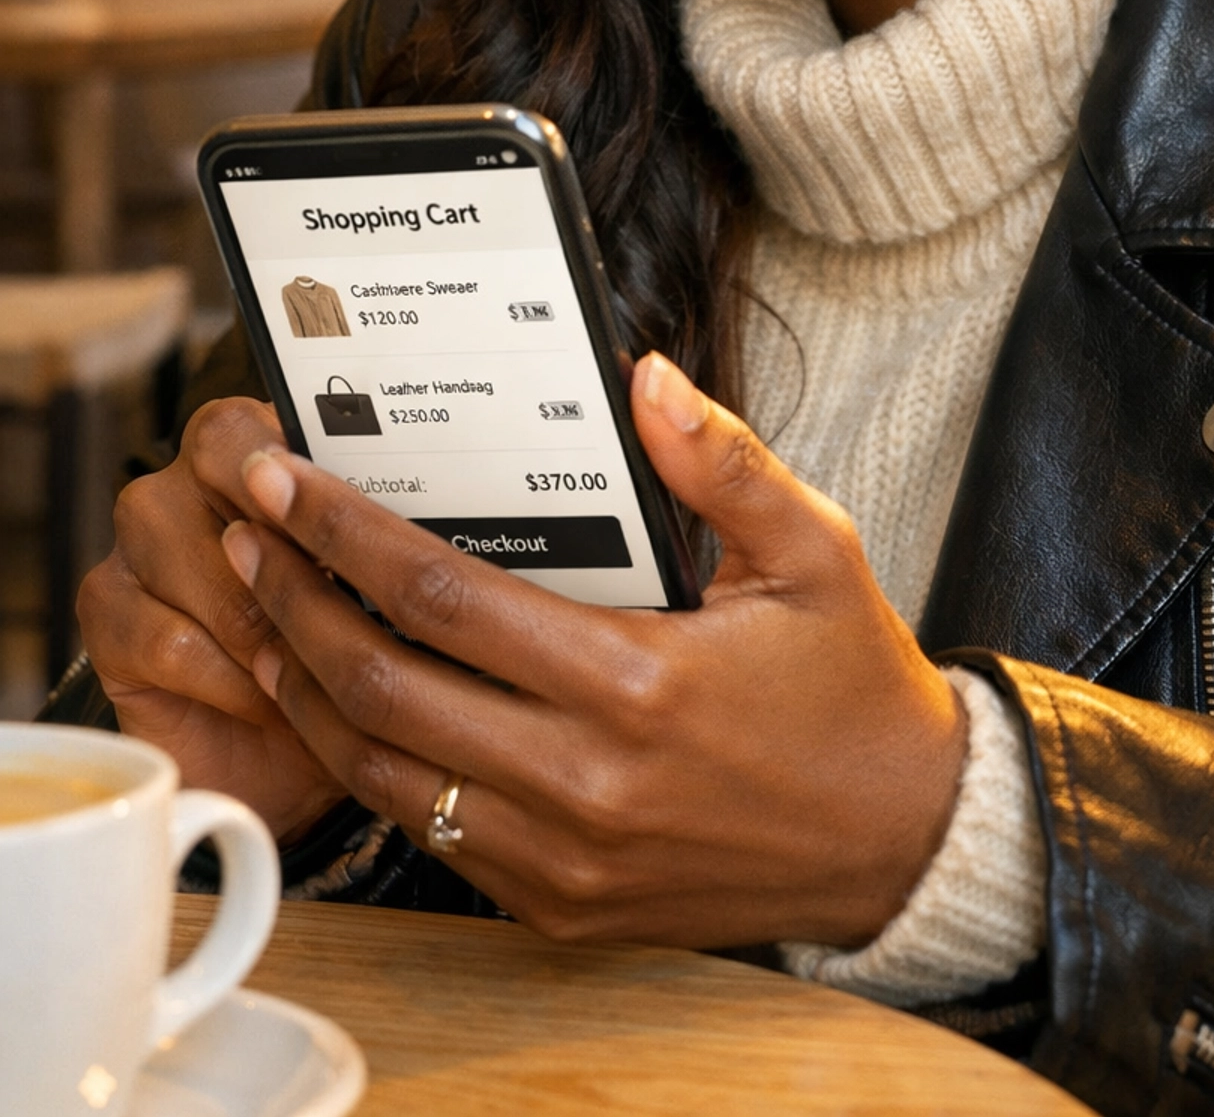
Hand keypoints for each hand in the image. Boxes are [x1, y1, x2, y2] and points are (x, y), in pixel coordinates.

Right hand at [76, 397, 348, 841]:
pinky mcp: (109, 612)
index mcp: (262, 445)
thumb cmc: (350, 654)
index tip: (351, 527)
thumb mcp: (385, 592)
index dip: (307, 474)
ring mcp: (140, 538)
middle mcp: (191, 474)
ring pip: (201, 556)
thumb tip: (422, 533)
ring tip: (321, 670)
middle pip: (224, 465)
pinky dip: (231, 679)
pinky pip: (167, 638)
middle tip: (348, 608)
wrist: (289, 755)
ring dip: (270, 625)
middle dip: (295, 546)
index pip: (267, 426)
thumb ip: (388, 544)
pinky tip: (272, 700)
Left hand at [220, 354, 966, 947]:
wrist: (899, 841)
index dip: (343, 533)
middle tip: (244, 525)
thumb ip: (724, 462)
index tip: (285, 480)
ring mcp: (562, 860)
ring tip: (261, 601)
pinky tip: (338, 698)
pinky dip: (362, 763)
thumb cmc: (851, 687)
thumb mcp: (815, 551)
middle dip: (289, 594)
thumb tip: (644, 378)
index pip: (441, 598)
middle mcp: (584, 782)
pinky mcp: (558, 907)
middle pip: (379, 685)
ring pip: (380, 771)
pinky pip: (426, 834)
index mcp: (638, 682)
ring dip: (302, 681)